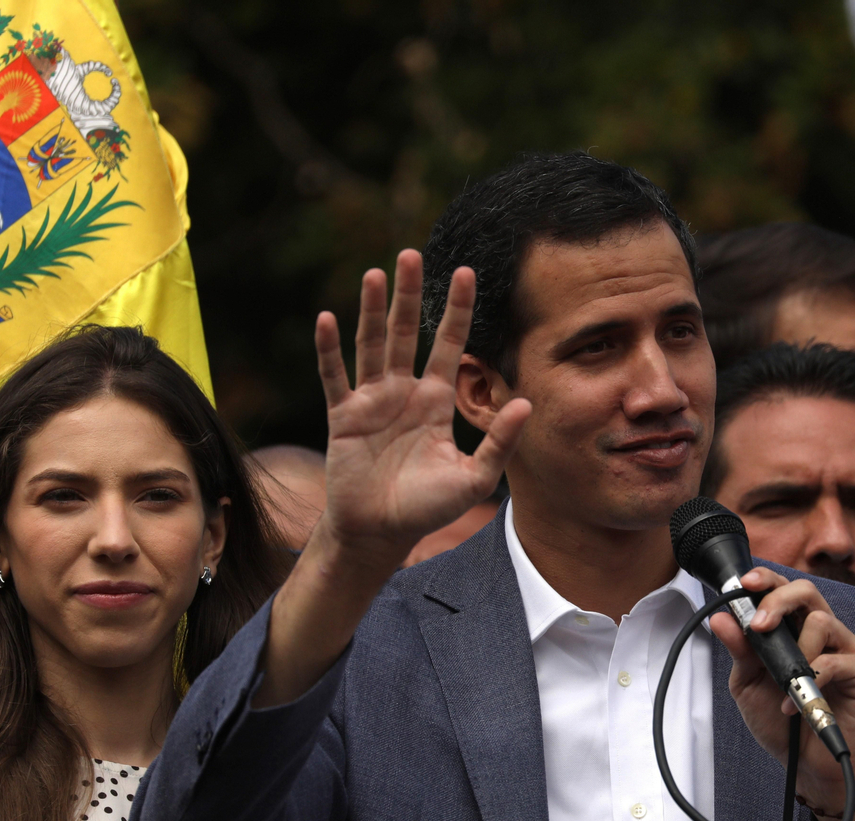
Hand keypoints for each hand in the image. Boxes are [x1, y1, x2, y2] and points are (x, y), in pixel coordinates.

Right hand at [308, 249, 530, 569]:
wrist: (381, 533)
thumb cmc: (427, 508)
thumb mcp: (474, 478)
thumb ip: (499, 442)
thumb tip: (526, 403)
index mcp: (434, 401)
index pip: (448, 343)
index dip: (456, 309)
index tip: (465, 272)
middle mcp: (403, 392)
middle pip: (406, 333)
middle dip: (409, 295)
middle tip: (410, 253)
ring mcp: (371, 402)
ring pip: (371, 345)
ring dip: (371, 310)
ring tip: (375, 273)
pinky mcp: (344, 417)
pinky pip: (335, 378)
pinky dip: (330, 350)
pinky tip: (328, 319)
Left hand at [708, 568, 854, 812]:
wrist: (805, 765)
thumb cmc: (781, 722)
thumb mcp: (748, 684)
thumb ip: (740, 651)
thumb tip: (722, 619)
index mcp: (795, 629)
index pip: (785, 590)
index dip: (767, 579)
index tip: (746, 583)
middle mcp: (823, 633)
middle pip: (808, 592)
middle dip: (779, 600)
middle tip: (760, 626)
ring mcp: (847, 650)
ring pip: (822, 622)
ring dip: (796, 652)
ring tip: (784, 685)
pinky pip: (838, 660)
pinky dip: (812, 680)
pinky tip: (795, 704)